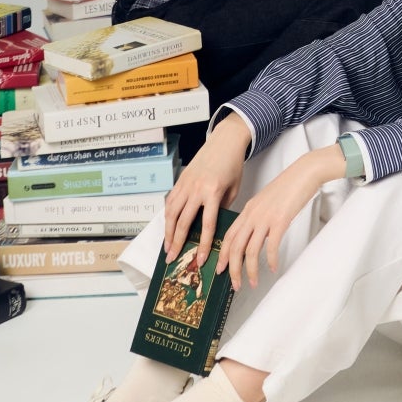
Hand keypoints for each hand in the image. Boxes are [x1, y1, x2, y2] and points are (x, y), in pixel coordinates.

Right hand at [163, 123, 248, 265]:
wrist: (225, 141)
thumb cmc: (233, 165)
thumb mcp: (234, 189)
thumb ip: (222, 208)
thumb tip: (213, 227)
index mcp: (213, 192)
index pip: (206, 225)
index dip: (203, 244)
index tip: (200, 260)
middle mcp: (196, 189)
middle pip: (183, 222)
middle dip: (178, 243)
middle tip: (173, 258)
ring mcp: (186, 184)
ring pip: (171, 213)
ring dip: (168, 232)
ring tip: (168, 247)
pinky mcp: (180, 180)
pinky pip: (170, 201)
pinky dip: (167, 216)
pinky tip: (168, 227)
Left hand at [216, 148, 341, 291]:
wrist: (304, 172)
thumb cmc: (289, 185)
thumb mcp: (266, 200)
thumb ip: (258, 216)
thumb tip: (256, 234)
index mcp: (247, 210)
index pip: (228, 236)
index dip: (222, 255)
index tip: (220, 269)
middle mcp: (252, 215)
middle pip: (234, 247)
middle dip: (232, 269)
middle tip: (234, 284)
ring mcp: (265, 218)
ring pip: (249, 250)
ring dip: (250, 271)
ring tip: (253, 282)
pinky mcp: (280, 221)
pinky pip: (271, 246)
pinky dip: (270, 260)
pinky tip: (273, 267)